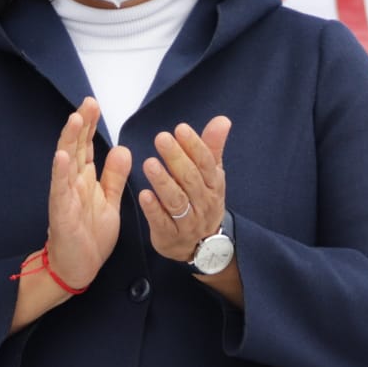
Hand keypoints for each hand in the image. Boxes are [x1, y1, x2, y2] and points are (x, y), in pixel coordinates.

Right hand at [45, 97, 131, 289]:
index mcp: (84, 179)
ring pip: (65, 163)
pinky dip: (60, 173)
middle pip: (75, 147)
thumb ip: (114, 176)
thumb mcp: (109, 202)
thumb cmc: (90, 236)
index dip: (89, 125)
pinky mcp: (61, 213)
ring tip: (74, 119)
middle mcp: (72, 183)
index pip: (86, 146)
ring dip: (68, 141)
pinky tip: (62, 157)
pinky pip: (60, 191)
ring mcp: (64, 196)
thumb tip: (122, 149)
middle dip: (80, 124)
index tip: (93, 104)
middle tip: (88, 102)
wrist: (78, 268)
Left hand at [138, 116, 230, 262]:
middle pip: (190, 179)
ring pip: (177, 201)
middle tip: (161, 139)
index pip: (206, 163)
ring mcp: (188, 222)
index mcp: (214, 185)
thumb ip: (212, 148)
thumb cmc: (203, 201)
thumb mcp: (212, 175)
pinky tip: (144, 195)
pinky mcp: (170, 236)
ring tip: (149, 164)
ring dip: (163, 182)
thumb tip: (223, 120)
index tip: (180, 129)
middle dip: (176, 158)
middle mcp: (204, 203)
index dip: (194, 145)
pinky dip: (153, 209)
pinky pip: (163, 223)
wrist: (204, 246)